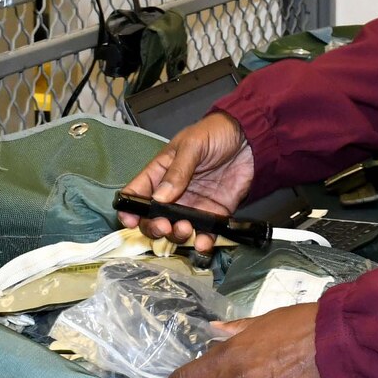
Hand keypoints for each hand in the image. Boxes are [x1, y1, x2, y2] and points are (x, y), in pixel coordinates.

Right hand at [119, 111, 255, 252]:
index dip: (128, 208)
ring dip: (176, 235)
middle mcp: (172, 194)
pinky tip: (203, 242)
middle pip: (152, 218)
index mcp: (160, 173)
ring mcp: (192, 206)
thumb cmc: (215, 134)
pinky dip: (201, 243)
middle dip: (153, 227)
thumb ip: (177, 171)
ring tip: (185, 228)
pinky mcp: (213, 215)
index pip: (137, 193)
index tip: (130, 220)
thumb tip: (159, 198)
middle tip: (163, 226)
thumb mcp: (192, 145)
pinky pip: (204, 234)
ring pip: (175, 230)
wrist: (249, 139)